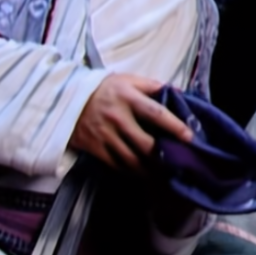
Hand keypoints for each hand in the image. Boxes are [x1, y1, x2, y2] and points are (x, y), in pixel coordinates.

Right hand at [70, 74, 191, 172]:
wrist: (66, 99)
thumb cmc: (104, 88)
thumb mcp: (128, 80)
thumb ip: (152, 85)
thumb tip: (178, 93)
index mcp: (128, 97)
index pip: (156, 113)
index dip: (175, 126)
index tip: (189, 137)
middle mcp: (117, 117)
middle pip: (145, 143)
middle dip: (163, 155)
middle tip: (178, 163)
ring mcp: (104, 134)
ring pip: (130, 158)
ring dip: (149, 169)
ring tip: (164, 174)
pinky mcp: (94, 147)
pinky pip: (115, 163)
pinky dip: (130, 171)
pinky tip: (142, 173)